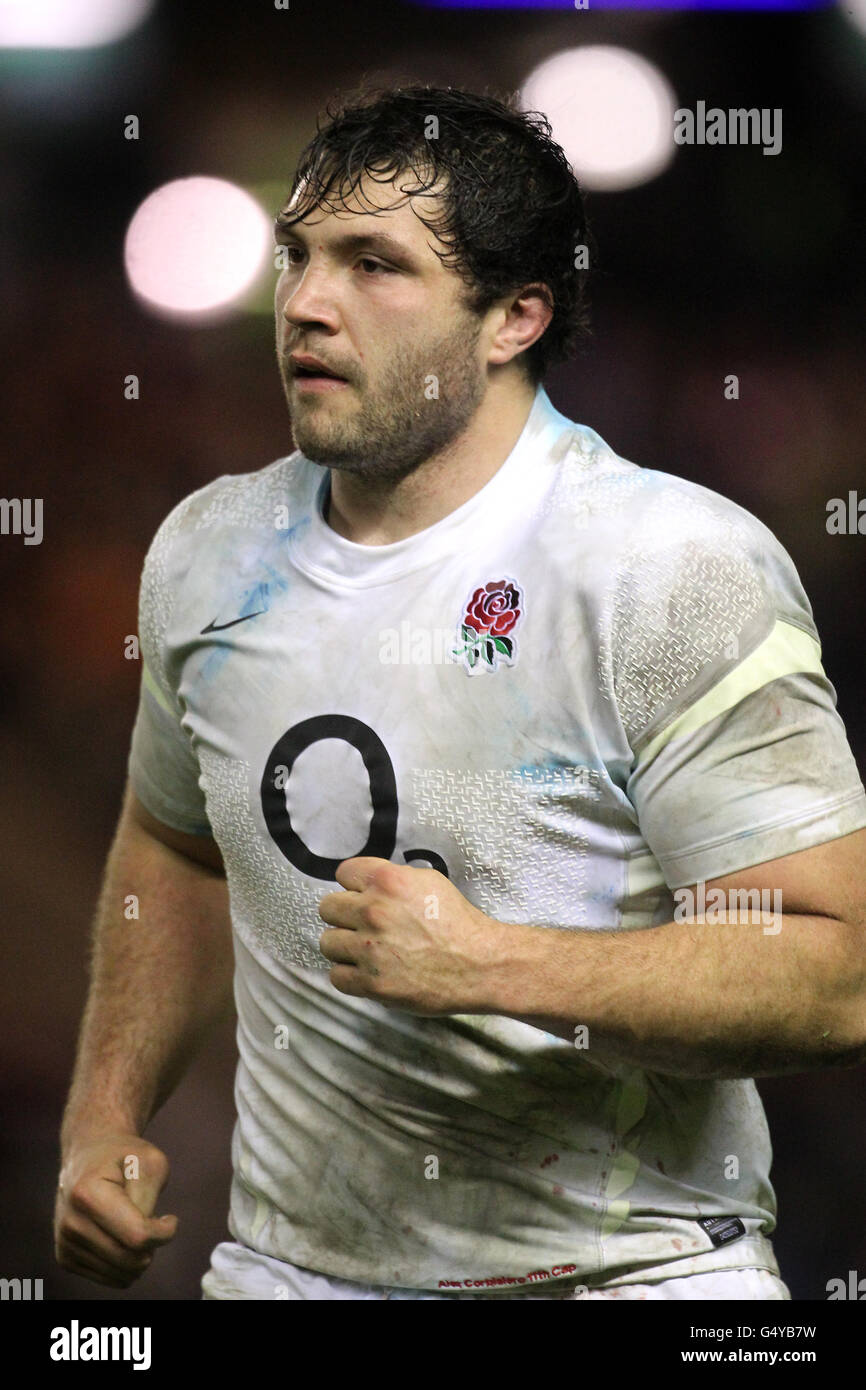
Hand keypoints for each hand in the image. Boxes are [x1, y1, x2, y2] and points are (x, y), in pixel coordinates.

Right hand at [54, 1134, 177, 1287]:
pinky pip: (110, 1278)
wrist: (89, 1155)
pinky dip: (124, 1263)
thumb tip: (144, 1242)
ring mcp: (65, 1243)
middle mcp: (71, 1222)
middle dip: (152, 1247)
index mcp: (88, 1194)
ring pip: (121, 1274)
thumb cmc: (125, 1157)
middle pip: (129, 1260)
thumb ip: (149, 1200)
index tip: (170, 1219)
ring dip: (138, 1256)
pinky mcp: (65, 1258)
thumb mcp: (150, 1162)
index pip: (137, 1236)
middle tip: (155, 1224)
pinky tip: (121, 1237)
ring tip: (135, 1226)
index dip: (163, 1233)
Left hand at [318, 857, 503, 1014]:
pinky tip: (367, 971)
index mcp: (388, 881)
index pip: (344, 872)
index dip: (354, 884)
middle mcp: (373, 912)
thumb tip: (366, 883)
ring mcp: (370, 950)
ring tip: (365, 950)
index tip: (362, 895)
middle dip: (344, 915)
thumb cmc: (458, 923)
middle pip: (327, 907)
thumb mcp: (429, 881)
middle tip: (363, 925)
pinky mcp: (372, 983)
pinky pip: (336, 976)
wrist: (479, 965)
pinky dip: (349, 975)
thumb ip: (393, 879)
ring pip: (327, 942)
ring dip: (344, 946)